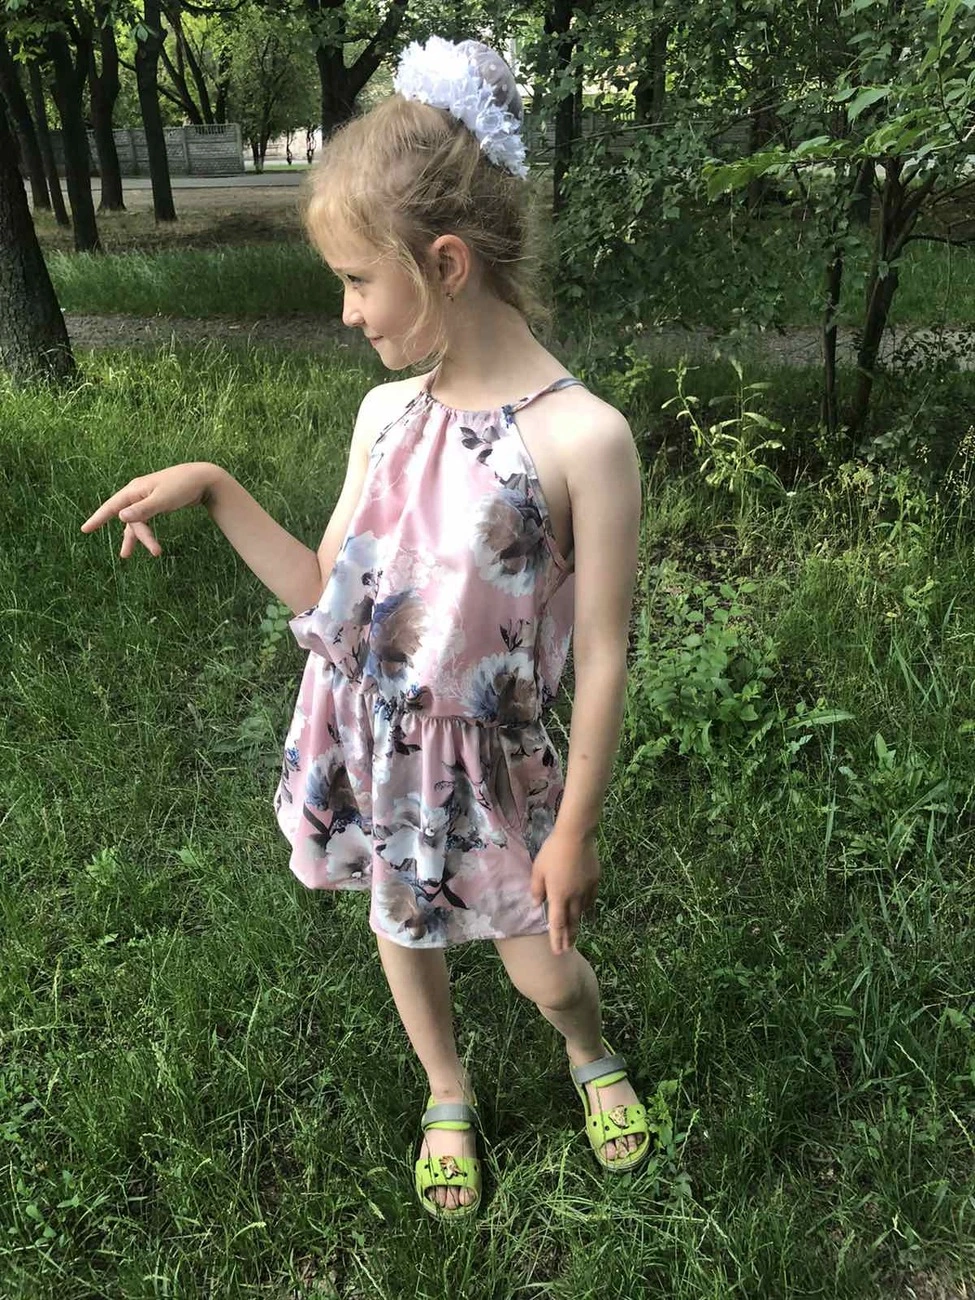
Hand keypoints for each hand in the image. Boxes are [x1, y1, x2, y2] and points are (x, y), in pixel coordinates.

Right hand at [81, 462, 220, 557]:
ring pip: (137, 522)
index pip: (111, 506)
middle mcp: (137, 493)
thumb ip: (143, 509)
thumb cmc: (183, 486)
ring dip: (140, 538)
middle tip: (150, 553)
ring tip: (135, 555)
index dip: (98, 518)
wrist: (203, 478)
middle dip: (138, 536)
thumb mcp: (163, 499)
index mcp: (135, 490)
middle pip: (130, 519)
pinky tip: (146, 540)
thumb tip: (121, 517)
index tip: (84, 530)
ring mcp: (146, 498)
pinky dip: (145, 531)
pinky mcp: (156, 503)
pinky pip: (144, 519)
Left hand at [530, 829, 599, 954]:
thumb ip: (537, 889)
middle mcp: (574, 897)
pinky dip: (587, 907)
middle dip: (570, 937)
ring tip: (576, 932)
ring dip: (578, 923)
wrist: (576, 835)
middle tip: (569, 949)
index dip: (558, 939)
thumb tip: (537, 904)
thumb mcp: (538, 870)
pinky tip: (585, 909)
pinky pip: (591, 899)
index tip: (559, 952)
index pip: (557, 923)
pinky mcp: (595, 880)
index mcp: (558, 895)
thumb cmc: (552, 852)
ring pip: (582, 911)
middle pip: (572, 921)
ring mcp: (586, 889)